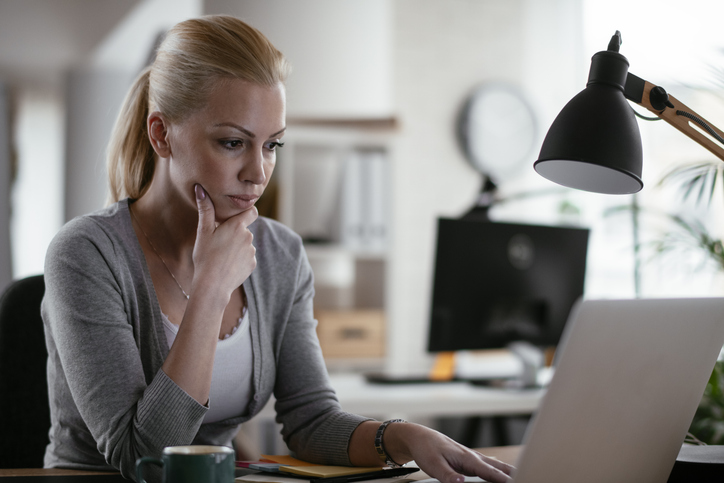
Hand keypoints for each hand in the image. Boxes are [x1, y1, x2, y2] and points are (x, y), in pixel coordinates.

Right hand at [191, 184, 257, 299]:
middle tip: (219, 243)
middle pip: (244, 230)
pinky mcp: (252, 264)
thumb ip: (205, 210)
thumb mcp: (203, 232)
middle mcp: (248, 236)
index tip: (235, 218)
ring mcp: (252, 251)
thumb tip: (200, 188)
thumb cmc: (205, 256)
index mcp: (237, 226)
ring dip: (237, 247)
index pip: (252, 212)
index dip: (245, 213)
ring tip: (221, 256)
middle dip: (235, 234)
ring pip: (245, 244)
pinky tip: (227, 265)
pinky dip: (239, 260)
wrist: (212, 285)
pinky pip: (247, 257)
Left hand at [386, 423, 513, 482]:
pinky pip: (488, 467)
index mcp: (466, 457)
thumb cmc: (426, 448)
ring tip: (522, 476)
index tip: (516, 482)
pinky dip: (498, 471)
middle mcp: (473, 457)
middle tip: (527, 478)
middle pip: (498, 467)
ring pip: (495, 466)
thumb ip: (447, 475)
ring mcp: (472, 459)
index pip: (489, 471)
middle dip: (513, 474)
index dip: (503, 479)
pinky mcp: (469, 461)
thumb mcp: (433, 464)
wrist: (419, 437)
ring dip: (508, 472)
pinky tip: (504, 474)